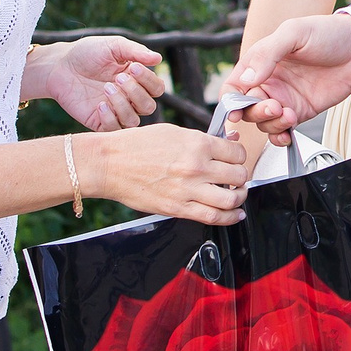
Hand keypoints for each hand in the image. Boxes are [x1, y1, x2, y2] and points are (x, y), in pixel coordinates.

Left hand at [30, 36, 166, 130]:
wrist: (59, 66)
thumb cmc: (87, 53)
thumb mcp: (112, 46)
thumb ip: (136, 51)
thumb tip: (158, 58)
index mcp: (136, 79)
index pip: (157, 88)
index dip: (149, 80)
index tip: (133, 67)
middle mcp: (129, 97)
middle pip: (149, 106)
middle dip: (136, 92)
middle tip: (118, 78)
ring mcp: (115, 111)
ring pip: (134, 120)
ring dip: (122, 104)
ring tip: (106, 88)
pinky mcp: (100, 122)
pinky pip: (114, 129)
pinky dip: (110, 117)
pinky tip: (99, 104)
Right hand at [91, 124, 250, 224]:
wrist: (109, 164)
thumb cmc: (137, 145)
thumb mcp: (174, 132)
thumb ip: (202, 140)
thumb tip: (227, 141)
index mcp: (197, 143)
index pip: (237, 152)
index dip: (239, 155)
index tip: (236, 159)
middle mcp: (196, 166)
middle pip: (239, 175)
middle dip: (241, 176)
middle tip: (237, 177)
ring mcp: (188, 189)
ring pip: (231, 199)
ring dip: (239, 198)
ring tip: (236, 195)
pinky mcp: (178, 209)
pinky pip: (213, 217)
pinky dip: (230, 218)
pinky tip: (234, 214)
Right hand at [227, 13, 350, 144]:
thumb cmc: (327, 33)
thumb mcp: (294, 33)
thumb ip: (268, 54)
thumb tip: (246, 79)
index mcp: (259, 63)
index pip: (233, 88)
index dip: (231, 102)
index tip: (237, 111)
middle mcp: (268, 83)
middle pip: (247, 109)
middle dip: (257, 113)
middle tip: (276, 107)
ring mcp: (284, 99)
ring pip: (264, 122)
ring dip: (272, 124)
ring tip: (290, 114)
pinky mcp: (301, 112)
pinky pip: (283, 130)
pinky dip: (281, 136)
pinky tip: (288, 133)